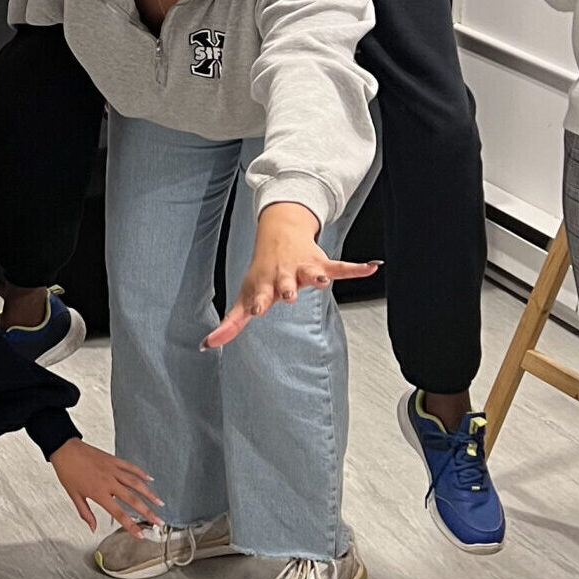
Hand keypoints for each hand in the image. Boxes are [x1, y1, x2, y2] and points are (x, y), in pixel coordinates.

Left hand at [49, 438, 162, 535]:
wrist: (64, 449)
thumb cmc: (67, 471)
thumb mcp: (74, 495)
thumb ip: (86, 513)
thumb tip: (93, 527)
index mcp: (99, 492)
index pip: (118, 513)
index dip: (131, 525)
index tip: (140, 534)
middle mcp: (109, 481)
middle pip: (133, 499)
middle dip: (147, 512)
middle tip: (158, 521)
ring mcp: (112, 469)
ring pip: (136, 483)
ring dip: (149, 494)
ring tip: (159, 503)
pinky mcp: (113, 459)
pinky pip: (130, 467)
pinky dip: (141, 473)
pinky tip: (149, 479)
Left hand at [203, 202, 378, 347]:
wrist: (277, 233)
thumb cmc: (261, 272)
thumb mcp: (245, 295)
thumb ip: (231, 324)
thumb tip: (207, 345)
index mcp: (265, 286)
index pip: (260, 294)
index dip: (258, 301)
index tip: (255, 307)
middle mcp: (283, 276)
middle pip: (286, 283)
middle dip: (287, 288)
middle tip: (289, 294)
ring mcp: (302, 268)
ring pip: (311, 272)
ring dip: (316, 275)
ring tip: (323, 279)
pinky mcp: (320, 263)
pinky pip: (340, 266)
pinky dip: (355, 268)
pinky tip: (371, 267)